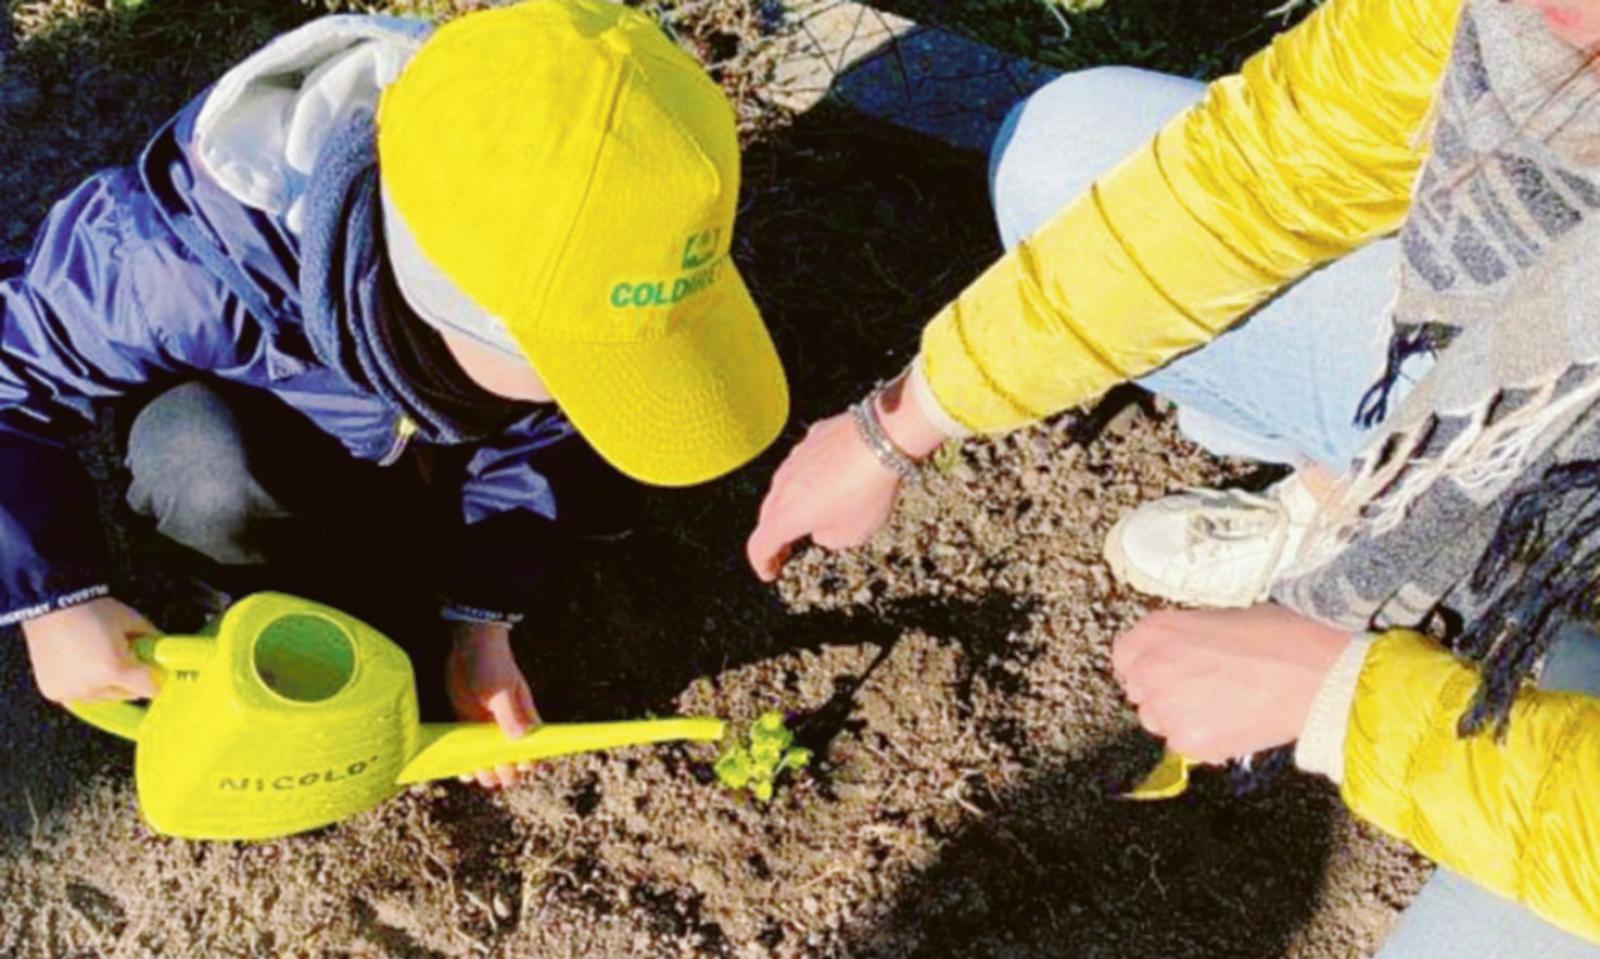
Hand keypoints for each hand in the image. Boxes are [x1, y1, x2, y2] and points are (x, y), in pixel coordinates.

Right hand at [22, 597, 159, 703]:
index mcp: (114, 669)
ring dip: (108, 684)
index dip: (156, 678)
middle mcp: (91, 686)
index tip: (156, 670)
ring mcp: (71, 692)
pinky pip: (80, 696)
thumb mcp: (131, 620)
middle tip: (125, 656)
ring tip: (100, 657)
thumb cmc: (90, 610)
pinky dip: (85, 685)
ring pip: (104, 698)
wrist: (50, 604)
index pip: (150, 689)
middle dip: (131, 679)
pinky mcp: (54, 692)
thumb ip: (154, 639)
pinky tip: (83, 665)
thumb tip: (168, 651)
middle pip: (128, 695)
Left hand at [445, 621, 540, 788]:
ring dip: (484, 769)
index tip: (514, 769)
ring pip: (489, 756)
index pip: (533, 747)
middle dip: (503, 771)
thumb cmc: (492, 663)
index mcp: (524, 717)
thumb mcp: (502, 689)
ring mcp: (488, 724)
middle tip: (492, 774)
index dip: (526, 762)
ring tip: (474, 774)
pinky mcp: (469, 721)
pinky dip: (467, 758)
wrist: (470, 645)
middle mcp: (508, 724)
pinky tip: (462, 768)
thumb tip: (521, 738)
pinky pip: (471, 747)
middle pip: (510, 758)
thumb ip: (509, 714)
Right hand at [747, 374, 946, 581]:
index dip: (762, 563)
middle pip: (768, 517)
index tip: (770, 573)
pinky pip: (802, 465)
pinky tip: (828, 483)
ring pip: (783, 488)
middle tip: (786, 552)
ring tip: (807, 516)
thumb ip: (830, 539)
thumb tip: (820, 529)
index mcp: (786, 517)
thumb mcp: (854, 533)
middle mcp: (782, 487)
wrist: (882, 436)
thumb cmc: (868, 490)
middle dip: (775, 538)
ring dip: (790, 507)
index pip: (759, 546)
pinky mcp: (809, 439)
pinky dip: (807, 480)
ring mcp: (793, 459)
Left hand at [1111, 605, 1351, 763]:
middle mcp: (1149, 668)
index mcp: (1154, 630)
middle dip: (1166, 692)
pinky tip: (1236, 722)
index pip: (1125, 656)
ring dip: (1182, 717)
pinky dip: (1206, 740)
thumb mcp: (1219, 619)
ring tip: (1224, 706)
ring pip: (1159, 722)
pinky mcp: (1187, 740)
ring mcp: (1165, 707)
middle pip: (1140, 691)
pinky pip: (1185, 746)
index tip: (1167, 670)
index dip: (1150, 664)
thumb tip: (1184, 656)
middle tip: (1204, 689)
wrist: (1315, 673)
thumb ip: (1186, 639)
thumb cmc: (1279, 637)